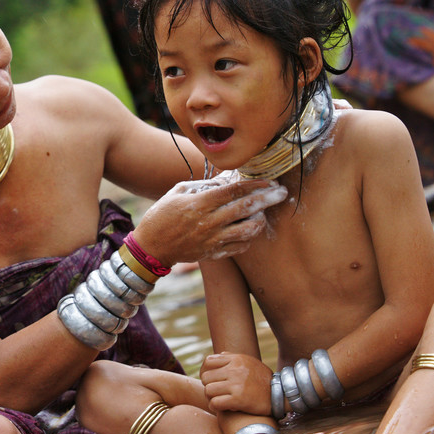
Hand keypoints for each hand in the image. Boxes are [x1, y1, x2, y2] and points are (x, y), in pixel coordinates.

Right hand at [133, 179, 287, 265]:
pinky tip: (248, 229)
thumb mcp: (177, 192)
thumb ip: (202, 185)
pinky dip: (248, 237)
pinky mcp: (213, 253)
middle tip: (282, 193)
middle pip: (246, 208)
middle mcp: (209, 222)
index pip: (234, 191)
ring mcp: (213, 240)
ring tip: (263, 213)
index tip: (269, 180)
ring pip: (248, 230)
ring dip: (260, 220)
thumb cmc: (162, 215)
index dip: (255, 184)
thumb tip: (225, 181)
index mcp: (200, 204)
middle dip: (268, 199)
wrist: (151, 247)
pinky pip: (240, 246)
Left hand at [201, 352, 273, 414]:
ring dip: (211, 397)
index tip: (210, 380)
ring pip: (208, 390)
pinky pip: (215, 403)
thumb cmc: (262, 379)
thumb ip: (232, 358)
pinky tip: (221, 407)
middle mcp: (235, 370)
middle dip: (208, 385)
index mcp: (236, 359)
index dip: (205, 371)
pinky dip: (215, 407)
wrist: (281, 395)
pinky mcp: (239, 399)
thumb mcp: (249, 362)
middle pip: (205, 377)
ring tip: (218, 400)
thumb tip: (218, 355)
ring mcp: (236, 384)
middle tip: (215, 392)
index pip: (208, 361)